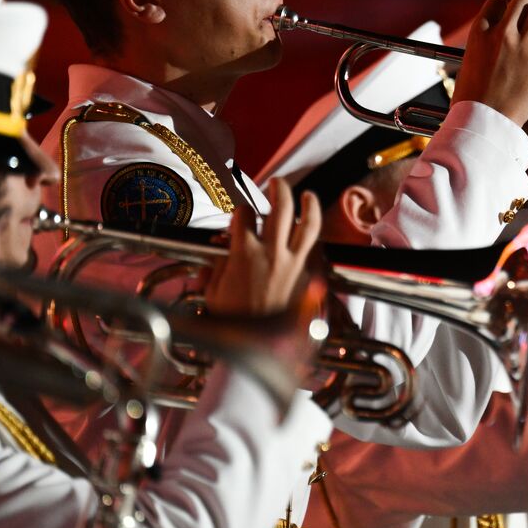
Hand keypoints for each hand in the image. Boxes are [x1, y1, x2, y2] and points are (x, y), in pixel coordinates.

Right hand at [205, 184, 320, 317]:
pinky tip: (311, 229)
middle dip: (278, 188)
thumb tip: (219, 253)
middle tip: (275, 182)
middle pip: (280, 207)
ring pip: (307, 223)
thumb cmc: (233, 321)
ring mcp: (292, 262)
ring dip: (309, 204)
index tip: (240, 214)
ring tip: (306, 194)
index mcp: (244, 254)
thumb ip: (215, 267)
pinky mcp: (306, 274)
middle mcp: (271, 253)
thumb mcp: (213, 292)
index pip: (244, 214)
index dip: (240, 209)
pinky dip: (314, 235)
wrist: (258, 345)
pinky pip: (314, 248)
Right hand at [452, 0, 527, 127]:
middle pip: (522, 0)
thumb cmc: (472, 102)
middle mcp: (500, 33)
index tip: (510, 22)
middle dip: (527, 9)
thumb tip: (493, 44)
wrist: (484, 122)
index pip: (496, 2)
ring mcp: (521, 44)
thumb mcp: (469, 66)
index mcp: (478, 34)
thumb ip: (482, 49)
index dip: (506, 10)